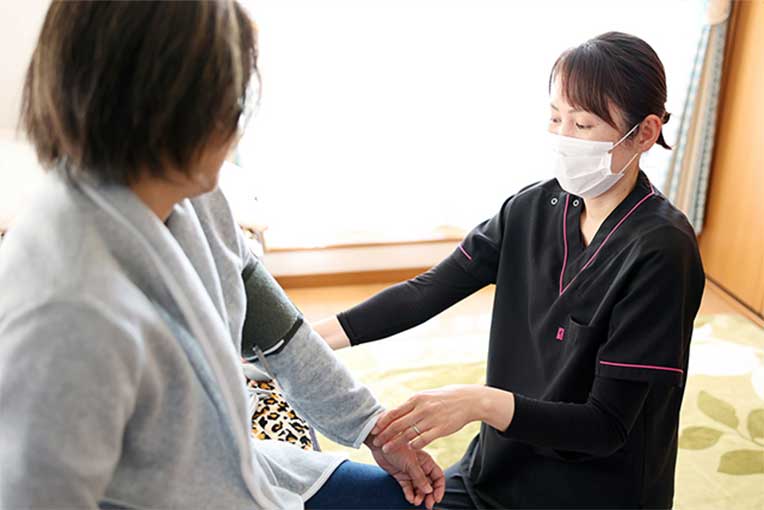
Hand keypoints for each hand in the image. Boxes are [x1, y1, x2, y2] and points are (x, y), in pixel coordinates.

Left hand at [366, 435, 445, 508]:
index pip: (438, 477)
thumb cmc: (397, 447)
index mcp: (426, 461)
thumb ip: (420, 477)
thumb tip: (429, 490)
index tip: (436, 498)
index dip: (439, 488)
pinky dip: (409, 494)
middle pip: (429, 485)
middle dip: (429, 495)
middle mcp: (420, 468)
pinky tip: (410, 498)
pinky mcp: (401, 476)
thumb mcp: (411, 463)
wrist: (379, 444)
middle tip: (428, 505)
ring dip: (419, 496)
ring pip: (418, 488)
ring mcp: (410, 473)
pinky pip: (408, 488)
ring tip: (416, 502)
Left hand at [371, 385, 485, 452]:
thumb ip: (412, 405)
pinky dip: (413, 445)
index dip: (382, 422)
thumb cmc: (444, 399)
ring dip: (395, 443)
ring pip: (408, 434)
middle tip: (376, 442)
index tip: (374, 430)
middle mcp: (421, 408)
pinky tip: (409, 449)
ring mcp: (431, 419)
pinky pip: (422, 440)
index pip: (394, 412)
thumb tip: (396, 413)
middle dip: (384, 434)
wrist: (467, 400)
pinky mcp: (440, 429)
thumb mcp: (426, 396)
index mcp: (416, 399)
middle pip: (397, 424)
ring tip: (386, 449)